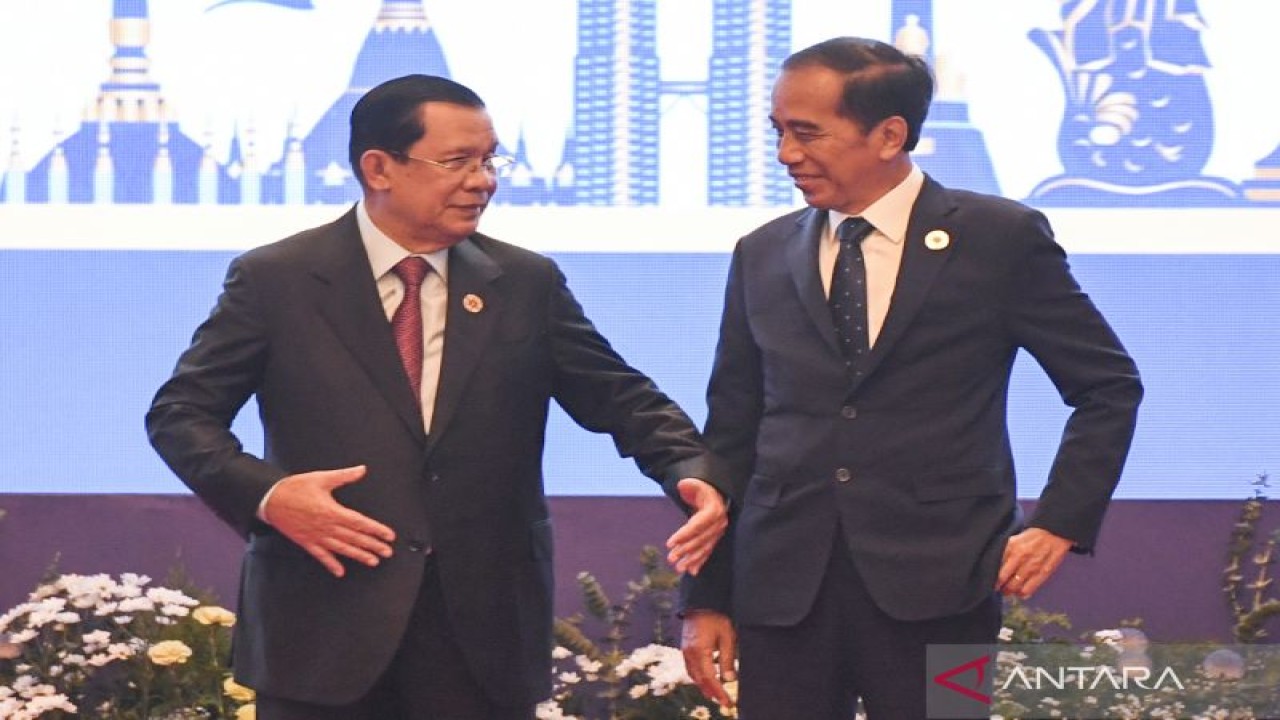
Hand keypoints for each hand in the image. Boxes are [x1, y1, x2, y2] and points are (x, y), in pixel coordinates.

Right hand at [261, 465, 395, 577]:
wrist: (270, 499)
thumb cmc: (295, 488)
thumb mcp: (321, 478)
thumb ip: (344, 476)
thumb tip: (361, 469)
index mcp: (332, 511)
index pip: (360, 523)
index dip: (376, 530)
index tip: (388, 536)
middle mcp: (326, 526)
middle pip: (354, 538)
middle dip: (373, 545)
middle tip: (387, 552)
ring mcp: (316, 536)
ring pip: (342, 549)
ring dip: (358, 555)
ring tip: (373, 561)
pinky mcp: (306, 542)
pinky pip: (321, 556)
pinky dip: (331, 564)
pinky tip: (340, 572)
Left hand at [666, 478, 728, 574]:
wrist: (714, 494)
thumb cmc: (701, 489)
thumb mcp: (694, 483)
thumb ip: (688, 484)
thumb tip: (683, 485)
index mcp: (713, 510)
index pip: (697, 525)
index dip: (683, 535)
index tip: (669, 543)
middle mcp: (719, 523)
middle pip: (700, 539)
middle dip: (685, 550)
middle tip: (670, 558)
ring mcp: (718, 532)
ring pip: (704, 548)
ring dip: (691, 559)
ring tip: (678, 568)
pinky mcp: (715, 538)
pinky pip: (707, 551)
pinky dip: (700, 561)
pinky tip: (692, 571)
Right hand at [681, 610, 737, 709]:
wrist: (700, 602)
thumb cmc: (715, 617)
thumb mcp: (727, 637)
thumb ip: (728, 659)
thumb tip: (730, 679)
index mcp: (699, 652)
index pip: (709, 679)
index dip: (718, 692)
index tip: (727, 702)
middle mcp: (689, 654)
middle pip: (699, 680)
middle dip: (711, 692)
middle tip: (724, 701)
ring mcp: (685, 651)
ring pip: (693, 675)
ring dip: (704, 686)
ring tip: (716, 693)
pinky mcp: (685, 648)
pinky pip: (690, 668)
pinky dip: (699, 677)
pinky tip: (706, 677)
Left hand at [997, 527, 1072, 599]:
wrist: (1054, 532)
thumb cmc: (1033, 535)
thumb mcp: (1014, 540)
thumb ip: (1005, 553)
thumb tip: (997, 566)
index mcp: (1012, 548)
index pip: (998, 569)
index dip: (993, 579)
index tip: (991, 582)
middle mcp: (1021, 558)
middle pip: (1005, 580)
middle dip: (1000, 587)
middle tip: (999, 589)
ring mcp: (1033, 567)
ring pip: (1017, 587)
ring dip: (1011, 591)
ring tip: (1009, 592)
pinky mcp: (1044, 573)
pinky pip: (1030, 588)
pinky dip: (1024, 593)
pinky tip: (1021, 593)